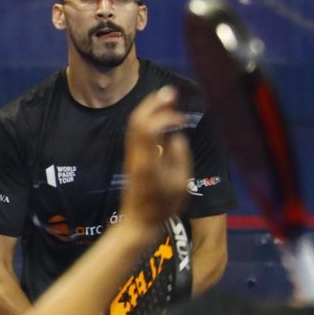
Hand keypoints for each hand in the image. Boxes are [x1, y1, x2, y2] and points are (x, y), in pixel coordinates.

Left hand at [119, 87, 193, 229]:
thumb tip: (177, 136)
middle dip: (154, 103)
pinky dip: (147, 117)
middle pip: (138, 120)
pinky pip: (136, 130)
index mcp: (147, 161)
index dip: (166, 117)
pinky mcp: (132, 157)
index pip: (150, 128)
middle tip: (171, 92)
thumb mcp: (179, 186)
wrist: (137, 222)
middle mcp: (136, 154)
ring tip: (166, 98)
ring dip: (149, 107)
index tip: (182, 119)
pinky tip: (159, 114)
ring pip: (135, 123)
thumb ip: (180, 158)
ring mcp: (131, 155)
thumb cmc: (161, 208)